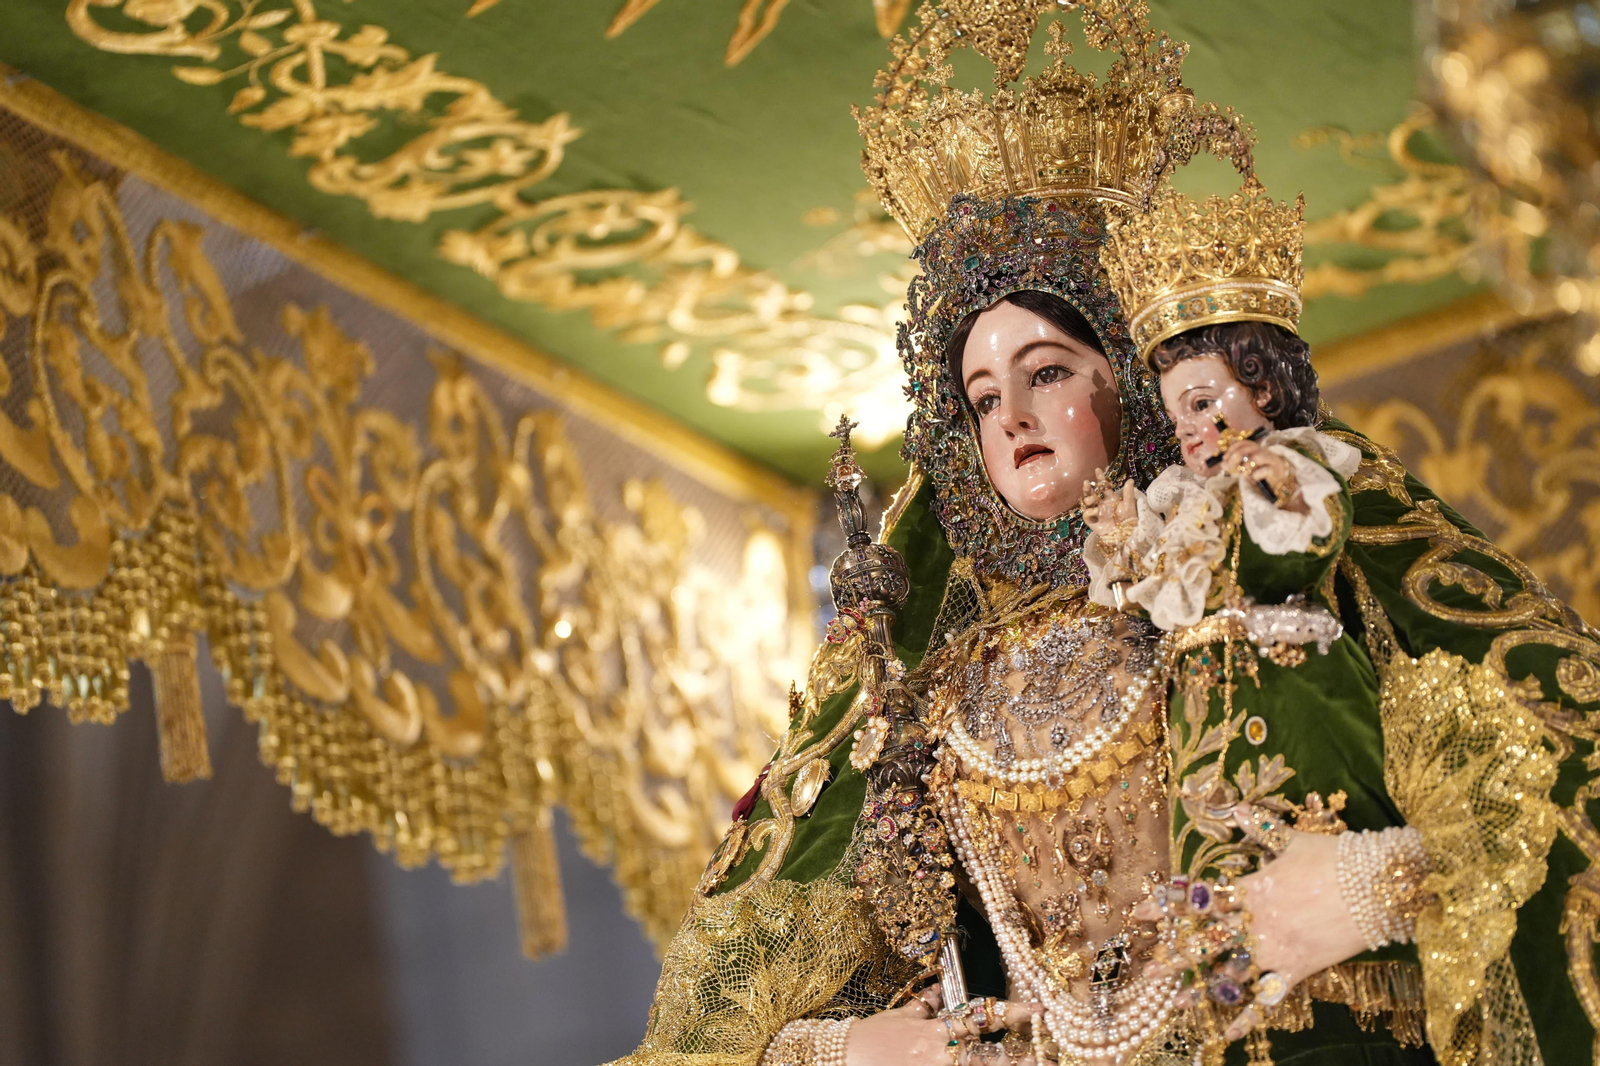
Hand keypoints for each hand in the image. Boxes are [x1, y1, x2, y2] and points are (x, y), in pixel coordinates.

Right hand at [844, 988, 1043, 1065]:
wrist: (842, 1058)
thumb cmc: (870, 1038)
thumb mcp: (899, 1017)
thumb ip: (925, 1007)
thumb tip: (941, 993)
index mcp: (936, 1029)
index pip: (981, 1017)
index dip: (1013, 1012)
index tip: (1038, 1009)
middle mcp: (940, 1053)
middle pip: (989, 1056)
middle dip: (1019, 1059)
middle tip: (1048, 1059)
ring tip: (1030, 1063)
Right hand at [1080, 470, 1137, 537]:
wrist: (1124, 535)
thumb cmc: (1128, 520)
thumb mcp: (1129, 505)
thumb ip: (1128, 493)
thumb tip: (1130, 480)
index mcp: (1110, 498)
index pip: (1103, 486)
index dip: (1100, 478)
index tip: (1097, 470)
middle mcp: (1101, 504)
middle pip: (1091, 493)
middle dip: (1088, 487)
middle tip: (1087, 482)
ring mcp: (1095, 512)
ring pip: (1086, 502)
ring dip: (1088, 498)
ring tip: (1093, 498)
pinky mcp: (1091, 520)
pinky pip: (1087, 513)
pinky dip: (1090, 511)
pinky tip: (1096, 511)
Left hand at [1134, 813, 1364, 1042]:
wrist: (1378, 885)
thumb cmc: (1334, 857)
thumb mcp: (1291, 838)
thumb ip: (1258, 826)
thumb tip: (1233, 807)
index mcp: (1249, 888)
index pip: (1197, 899)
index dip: (1165, 906)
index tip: (1138, 913)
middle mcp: (1255, 921)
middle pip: (1206, 940)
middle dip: (1175, 955)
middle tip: (1148, 968)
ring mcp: (1275, 948)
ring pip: (1229, 973)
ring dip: (1202, 989)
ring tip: (1176, 1002)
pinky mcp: (1296, 969)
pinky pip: (1267, 998)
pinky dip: (1249, 1016)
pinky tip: (1229, 1033)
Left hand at [1220, 442, 1305, 513]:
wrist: (1281, 487)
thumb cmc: (1263, 477)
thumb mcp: (1248, 470)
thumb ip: (1237, 466)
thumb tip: (1222, 464)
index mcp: (1258, 450)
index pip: (1244, 443)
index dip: (1233, 448)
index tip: (1224, 458)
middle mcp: (1265, 452)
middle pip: (1248, 449)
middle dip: (1234, 457)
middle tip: (1227, 468)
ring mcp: (1272, 460)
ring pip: (1256, 457)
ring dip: (1245, 467)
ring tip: (1243, 475)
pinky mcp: (1276, 471)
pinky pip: (1263, 471)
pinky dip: (1255, 476)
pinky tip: (1254, 480)